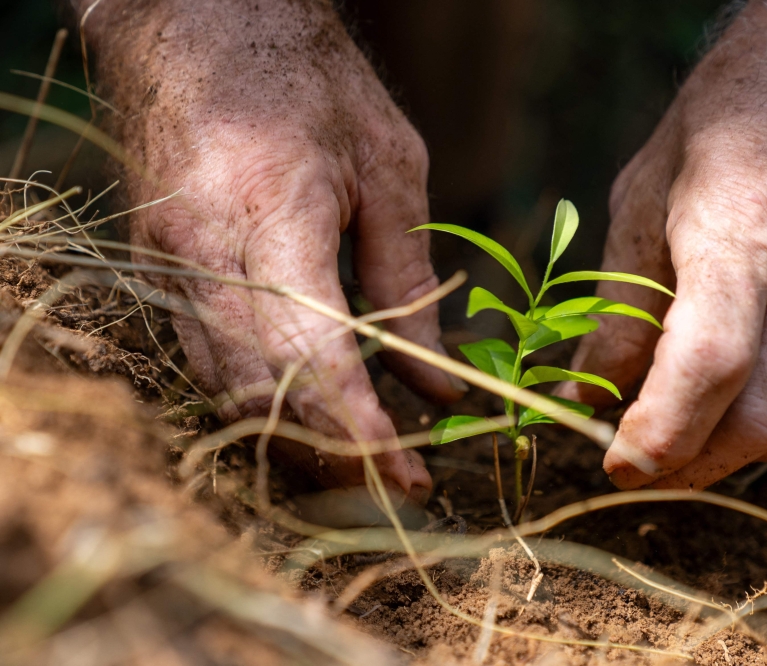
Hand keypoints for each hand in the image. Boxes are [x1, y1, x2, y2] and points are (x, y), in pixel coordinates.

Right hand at [84, 0, 466, 501]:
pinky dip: (260, 403)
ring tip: (361, 463)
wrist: (200, 25)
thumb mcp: (390, 168)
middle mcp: (203, 256)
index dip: (362, 433)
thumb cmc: (308, 81)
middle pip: (263, 396)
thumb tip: (437, 383)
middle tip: (395, 484)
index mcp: (269, 218)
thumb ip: (410, 280)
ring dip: (295, 440)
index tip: (410, 477)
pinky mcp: (158, 270)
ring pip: (227, 392)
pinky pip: (206, 363)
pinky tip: (306, 416)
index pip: (312, 361)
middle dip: (332, 456)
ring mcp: (168, 267)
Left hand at [560, 0, 766, 488]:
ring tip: (675, 432)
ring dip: (727, 447)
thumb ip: (620, 301)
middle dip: (692, 465)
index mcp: (743, 231)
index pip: (708, 365)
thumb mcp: (646, 190)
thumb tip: (590, 393)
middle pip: (761, 422)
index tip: (615, 462)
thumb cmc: (736, 110)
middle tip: (636, 462)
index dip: (658, 433)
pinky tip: (730, 388)